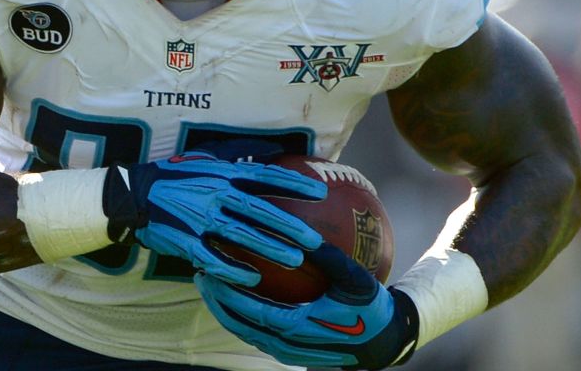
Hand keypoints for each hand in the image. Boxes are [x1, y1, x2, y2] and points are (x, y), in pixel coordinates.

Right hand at [103, 143, 326, 286]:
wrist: (135, 194)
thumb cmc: (176, 175)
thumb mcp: (206, 157)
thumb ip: (237, 155)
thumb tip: (271, 148)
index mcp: (221, 173)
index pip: (264, 176)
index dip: (293, 184)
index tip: (319, 192)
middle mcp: (214, 194)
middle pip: (258, 210)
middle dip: (288, 225)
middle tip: (314, 239)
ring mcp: (199, 219)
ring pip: (240, 235)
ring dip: (269, 248)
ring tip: (294, 259)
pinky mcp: (185, 241)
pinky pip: (213, 258)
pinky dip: (233, 268)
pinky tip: (253, 278)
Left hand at [196, 244, 419, 368]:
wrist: (381, 342)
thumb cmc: (370, 307)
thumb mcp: (354, 279)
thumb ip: (328, 256)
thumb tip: (305, 230)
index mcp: (299, 327)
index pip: (252, 312)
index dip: (229, 294)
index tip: (210, 272)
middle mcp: (287, 344)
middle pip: (240, 325)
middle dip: (216, 301)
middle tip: (199, 275)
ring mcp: (286, 350)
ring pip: (245, 333)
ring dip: (224, 310)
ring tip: (209, 285)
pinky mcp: (289, 350)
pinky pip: (257, 334)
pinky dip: (240, 316)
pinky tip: (234, 294)